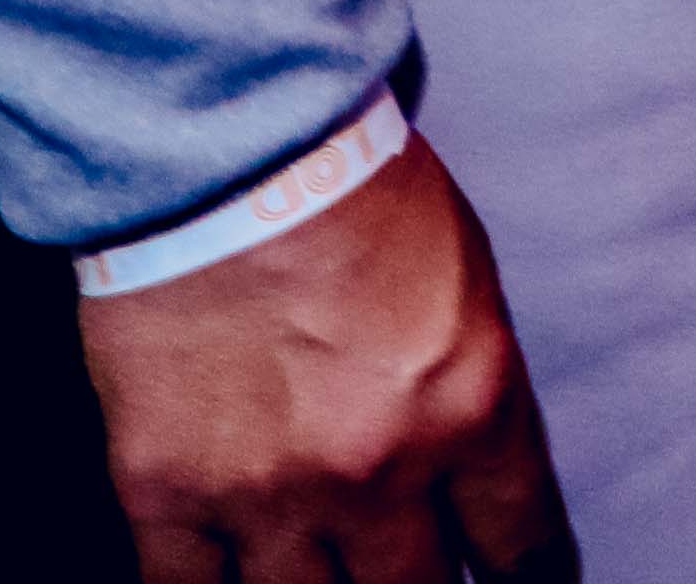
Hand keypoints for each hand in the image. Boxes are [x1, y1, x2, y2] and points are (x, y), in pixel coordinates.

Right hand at [77, 136, 558, 583]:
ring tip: (331, 579)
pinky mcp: (168, 497)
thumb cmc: (354, 194)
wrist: (221, 154)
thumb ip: (467, 391)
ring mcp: (268, 496)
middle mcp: (378, 471)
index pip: (522, 545)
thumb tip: (466, 469)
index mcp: (469, 408)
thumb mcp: (466, 286)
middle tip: (424, 579)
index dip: (528, 579)